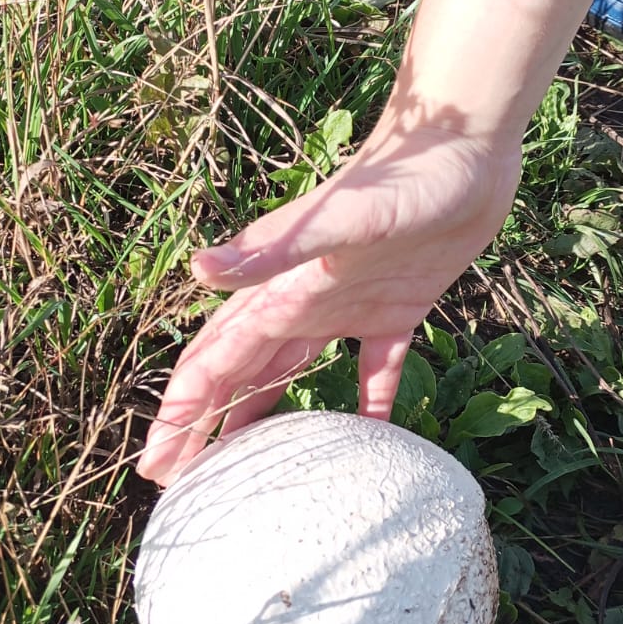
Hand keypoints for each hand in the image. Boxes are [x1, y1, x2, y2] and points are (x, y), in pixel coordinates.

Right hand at [136, 120, 521, 485]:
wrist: (466, 145)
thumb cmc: (406, 177)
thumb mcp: (343, 219)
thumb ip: (273, 250)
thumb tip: (198, 270)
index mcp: (280, 288)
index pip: (216, 359)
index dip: (184, 409)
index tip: (156, 461)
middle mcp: (302, 301)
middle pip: (241, 374)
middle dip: (204, 423)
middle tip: (173, 478)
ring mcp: (346, 308)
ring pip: (289, 375)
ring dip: (261, 417)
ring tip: (240, 468)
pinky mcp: (395, 310)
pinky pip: (373, 373)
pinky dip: (365, 408)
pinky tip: (361, 442)